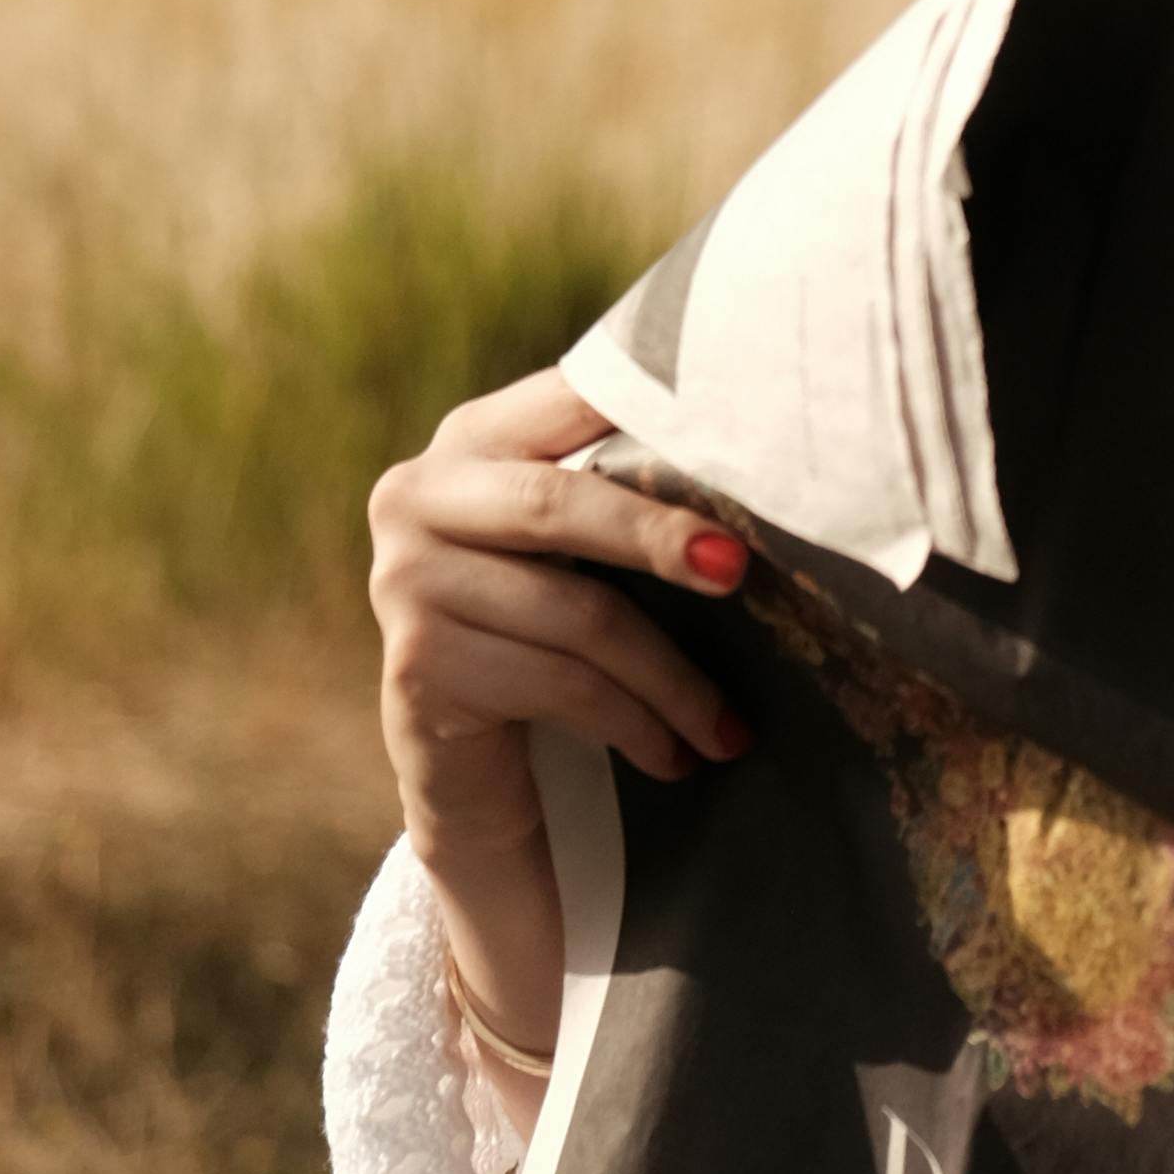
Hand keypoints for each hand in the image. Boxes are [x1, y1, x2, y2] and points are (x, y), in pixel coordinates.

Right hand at [365, 366, 756, 1049]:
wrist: (471, 777)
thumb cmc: (551, 640)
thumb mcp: (581, 552)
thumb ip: (626, 491)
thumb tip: (769, 471)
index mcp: (474, 437)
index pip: (569, 396)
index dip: (651, 397)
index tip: (740, 412)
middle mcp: (419, 494)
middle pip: (558, 505)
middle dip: (659, 538)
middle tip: (738, 570)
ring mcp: (404, 581)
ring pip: (576, 615)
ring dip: (672, 680)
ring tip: (730, 728)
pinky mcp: (417, 666)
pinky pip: (560, 684)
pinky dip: (635, 724)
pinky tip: (675, 755)